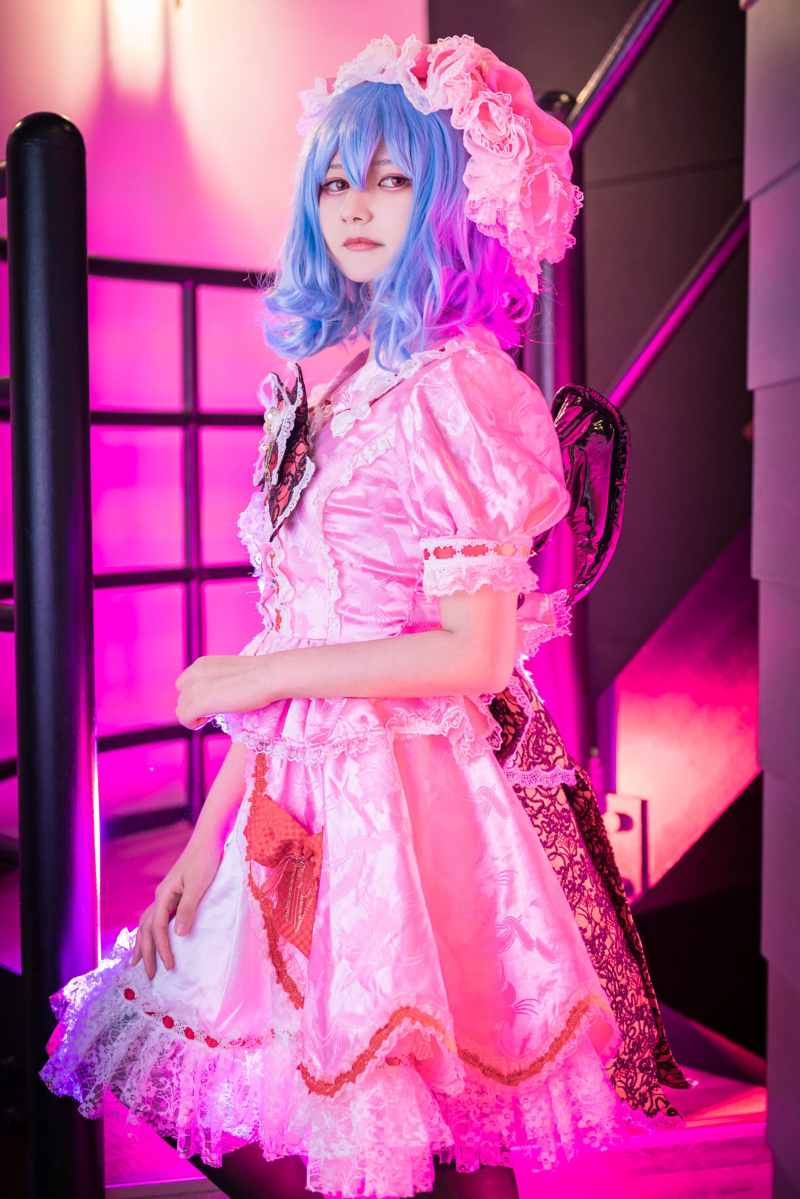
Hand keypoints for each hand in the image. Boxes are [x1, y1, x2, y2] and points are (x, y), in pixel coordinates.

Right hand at [132, 833, 223, 978]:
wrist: (208, 841)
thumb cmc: (205, 861)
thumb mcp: (198, 885)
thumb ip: (188, 909)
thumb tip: (177, 934)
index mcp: (164, 895)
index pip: (157, 928)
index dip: (162, 948)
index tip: (169, 966)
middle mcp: (161, 896)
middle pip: (146, 928)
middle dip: (146, 952)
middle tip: (148, 975)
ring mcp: (165, 895)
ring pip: (146, 923)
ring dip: (142, 943)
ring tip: (137, 962)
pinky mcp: (173, 894)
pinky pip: (156, 917)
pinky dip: (150, 931)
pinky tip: (152, 937)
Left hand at [175, 655, 273, 729]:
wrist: (269, 676)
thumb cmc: (258, 676)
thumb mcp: (228, 673)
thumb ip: (214, 681)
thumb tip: (212, 697)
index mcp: (200, 664)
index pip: (183, 685)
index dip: (194, 696)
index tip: (212, 701)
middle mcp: (193, 673)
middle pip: (182, 699)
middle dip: (195, 707)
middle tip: (215, 710)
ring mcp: (195, 687)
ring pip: (181, 710)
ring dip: (195, 716)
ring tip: (214, 714)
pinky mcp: (199, 702)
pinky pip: (185, 719)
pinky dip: (194, 724)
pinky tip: (208, 721)